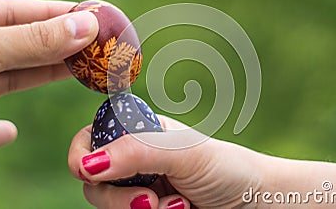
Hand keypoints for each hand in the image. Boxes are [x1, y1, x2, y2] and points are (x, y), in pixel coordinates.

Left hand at [0, 0, 97, 148]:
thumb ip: (32, 41)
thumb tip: (87, 27)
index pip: (25, 11)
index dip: (63, 13)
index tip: (99, 17)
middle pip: (23, 46)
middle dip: (63, 47)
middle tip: (102, 50)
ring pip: (6, 81)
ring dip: (40, 79)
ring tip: (81, 76)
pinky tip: (10, 132)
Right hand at [68, 115, 270, 207]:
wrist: (253, 201)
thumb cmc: (225, 167)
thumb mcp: (183, 152)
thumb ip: (138, 151)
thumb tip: (87, 164)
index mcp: (140, 134)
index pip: (92, 138)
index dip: (82, 155)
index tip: (90, 172)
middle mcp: (135, 161)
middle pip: (94, 181)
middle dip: (117, 196)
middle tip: (150, 201)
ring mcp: (140, 189)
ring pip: (110, 206)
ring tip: (179, 206)